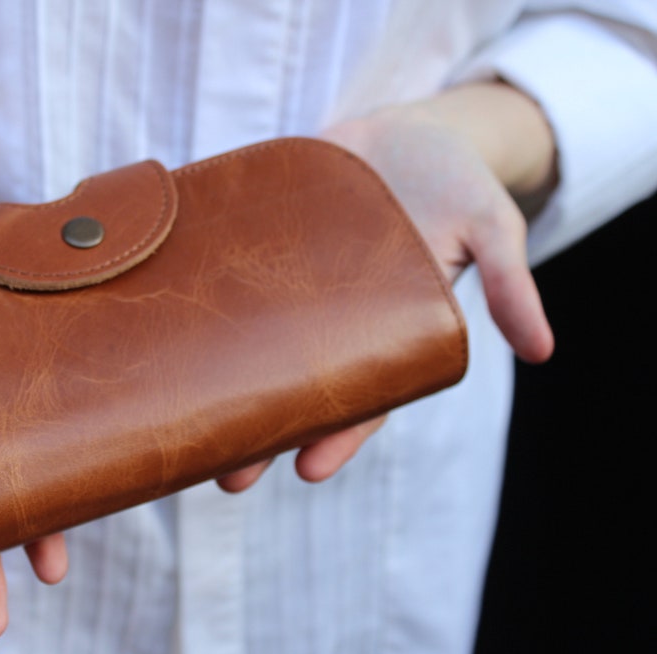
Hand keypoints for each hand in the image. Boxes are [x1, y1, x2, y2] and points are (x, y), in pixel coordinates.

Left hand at [218, 81, 556, 490]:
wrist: (400, 127)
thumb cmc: (453, 180)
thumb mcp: (489, 225)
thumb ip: (510, 284)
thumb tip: (543, 351)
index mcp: (383, 329)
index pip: (361, 396)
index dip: (337, 434)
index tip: (308, 469)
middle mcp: (326, 320)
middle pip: (291, 388)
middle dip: (261, 432)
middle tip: (227, 473)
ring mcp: (282, 288)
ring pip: (245, 350)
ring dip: (216, 389)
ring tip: (182, 428)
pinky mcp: (251, 248)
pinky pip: (220, 286)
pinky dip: (196, 311)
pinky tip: (163, 338)